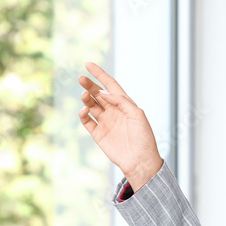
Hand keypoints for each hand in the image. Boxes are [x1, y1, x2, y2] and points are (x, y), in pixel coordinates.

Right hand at [78, 62, 162, 189]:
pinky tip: (84, 110)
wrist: (140, 160)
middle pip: (98, 94)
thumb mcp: (137, 115)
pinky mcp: (98, 134)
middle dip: (89, 85)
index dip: (100, 74)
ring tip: (84, 95)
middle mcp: (114, 111)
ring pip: (92, 105)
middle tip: (81, 79)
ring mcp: (105, 122)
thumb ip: (122, 102)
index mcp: (125, 104)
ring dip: (87, 99)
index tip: (88, 64)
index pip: (110, 85)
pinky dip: (83, 114)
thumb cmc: (143, 137)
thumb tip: (104, 93)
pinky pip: (87, 121)